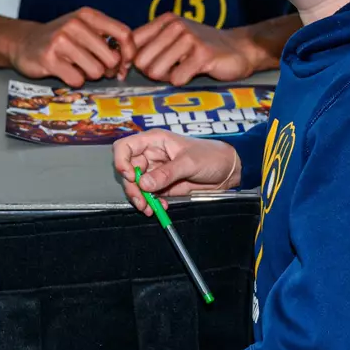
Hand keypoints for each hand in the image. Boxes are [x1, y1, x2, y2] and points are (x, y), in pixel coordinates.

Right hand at [9, 7, 135, 86]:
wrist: (24, 42)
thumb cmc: (61, 39)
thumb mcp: (85, 30)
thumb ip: (107, 40)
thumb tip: (127, 64)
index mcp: (88, 15)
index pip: (124, 34)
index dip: (129, 53)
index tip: (124, 65)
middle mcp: (75, 24)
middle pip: (111, 58)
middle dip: (106, 69)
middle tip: (95, 67)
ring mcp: (60, 41)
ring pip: (95, 71)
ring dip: (89, 75)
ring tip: (76, 67)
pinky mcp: (48, 59)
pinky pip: (77, 80)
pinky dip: (74, 80)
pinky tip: (64, 71)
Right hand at [113, 129, 240, 213]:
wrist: (226, 171)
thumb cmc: (210, 156)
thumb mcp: (189, 162)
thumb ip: (166, 173)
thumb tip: (144, 184)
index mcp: (155, 141)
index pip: (125, 147)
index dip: (122, 161)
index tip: (131, 176)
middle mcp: (151, 155)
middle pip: (128, 170)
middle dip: (132, 187)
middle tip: (141, 201)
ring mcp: (156, 171)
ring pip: (136, 185)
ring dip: (139, 198)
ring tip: (149, 209)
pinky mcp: (162, 185)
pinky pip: (148, 195)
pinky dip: (150, 203)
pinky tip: (160, 208)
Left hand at [132, 15, 257, 85]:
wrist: (239, 48)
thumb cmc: (202, 48)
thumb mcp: (174, 38)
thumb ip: (150, 45)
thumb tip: (122, 62)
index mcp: (165, 20)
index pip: (132, 42)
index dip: (132, 60)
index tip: (144, 68)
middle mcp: (175, 26)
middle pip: (141, 61)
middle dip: (151, 72)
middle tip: (169, 70)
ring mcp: (189, 38)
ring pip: (156, 71)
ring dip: (167, 78)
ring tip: (182, 70)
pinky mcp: (202, 55)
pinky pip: (176, 79)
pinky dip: (182, 81)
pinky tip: (194, 73)